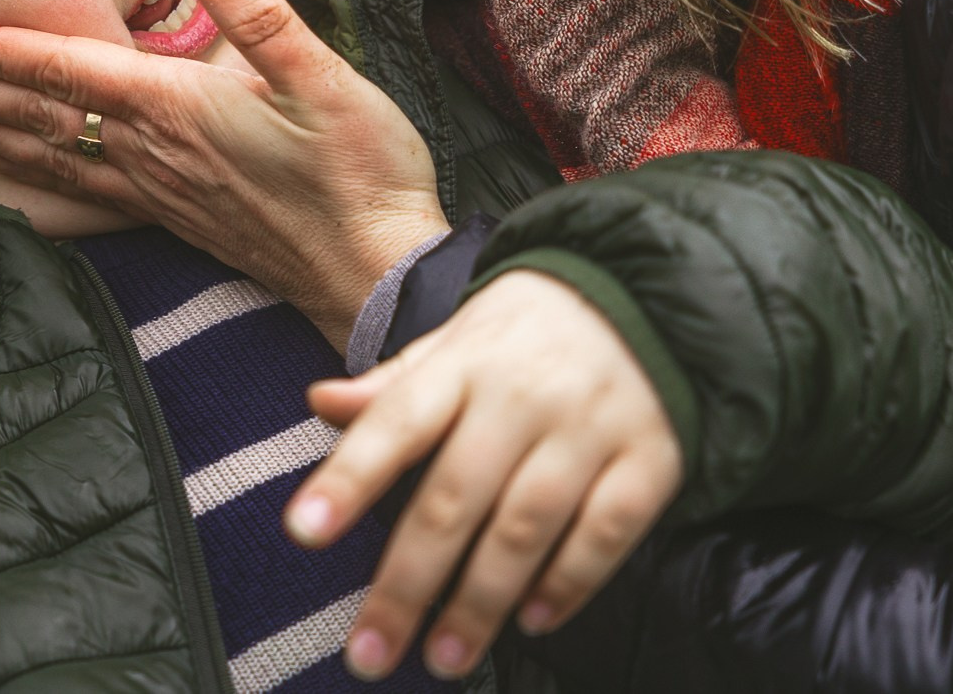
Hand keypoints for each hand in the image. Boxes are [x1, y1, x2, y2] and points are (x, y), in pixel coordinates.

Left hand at [0, 0, 449, 344]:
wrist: (373, 270)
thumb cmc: (359, 172)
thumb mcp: (326, 80)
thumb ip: (262, 18)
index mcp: (177, 109)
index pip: (65, 71)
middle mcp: (152, 152)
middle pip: (37, 116)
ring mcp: (158, 189)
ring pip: (49, 156)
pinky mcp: (173, 215)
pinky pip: (81, 189)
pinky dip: (33, 172)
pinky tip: (16, 173)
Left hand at [286, 270, 683, 680]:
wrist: (646, 295)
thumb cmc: (527, 334)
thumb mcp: (456, 341)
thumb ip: (393, 385)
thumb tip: (319, 403)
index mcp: (464, 363)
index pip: (394, 422)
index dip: (347, 479)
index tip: (303, 532)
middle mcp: (522, 395)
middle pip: (453, 498)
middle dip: (407, 584)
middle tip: (370, 652)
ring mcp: (589, 427)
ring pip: (525, 527)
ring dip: (480, 602)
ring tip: (444, 657)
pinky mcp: (648, 458)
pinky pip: (606, 531)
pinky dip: (570, 582)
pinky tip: (533, 620)